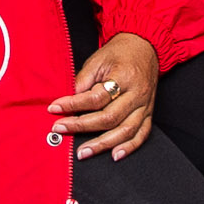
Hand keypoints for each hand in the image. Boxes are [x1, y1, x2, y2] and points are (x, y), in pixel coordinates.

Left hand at [50, 32, 160, 162]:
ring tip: (83, 152)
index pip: (96, 97)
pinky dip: (129, 147)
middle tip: (60, 129)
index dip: (73, 104)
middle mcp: (137, 94)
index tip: (54, 107)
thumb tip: (68, 101)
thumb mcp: (98, 59)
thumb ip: (83, 80)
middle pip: (109, 118)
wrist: (144, 47)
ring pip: (125, 131)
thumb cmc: (119, 53)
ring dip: (102, 144)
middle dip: (81, 126)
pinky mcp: (148, 113)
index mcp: (124, 77)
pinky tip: (115, 155)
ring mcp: (145, 106)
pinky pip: (141, 134)